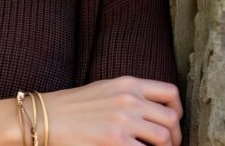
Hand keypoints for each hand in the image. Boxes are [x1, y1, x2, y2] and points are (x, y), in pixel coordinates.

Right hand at [42, 76, 181, 145]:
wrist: (47, 118)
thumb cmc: (74, 107)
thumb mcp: (105, 89)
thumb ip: (130, 95)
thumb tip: (153, 112)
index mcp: (128, 84)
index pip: (170, 93)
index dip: (177, 111)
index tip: (172, 124)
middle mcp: (129, 100)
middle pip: (171, 119)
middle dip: (174, 137)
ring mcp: (123, 122)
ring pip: (164, 138)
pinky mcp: (115, 142)